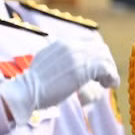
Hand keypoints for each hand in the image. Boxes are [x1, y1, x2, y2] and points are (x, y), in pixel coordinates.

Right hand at [1, 35, 120, 120]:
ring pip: (105, 58)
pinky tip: (108, 86)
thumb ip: (61, 62)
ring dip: (109, 71)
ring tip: (107, 84)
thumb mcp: (47, 65)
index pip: (89, 42)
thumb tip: (78, 71)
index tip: (99, 69)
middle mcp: (70, 46)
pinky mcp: (81, 69)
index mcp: (62, 43)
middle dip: (106, 62)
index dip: (98, 55)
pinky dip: (111, 77)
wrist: (24, 92)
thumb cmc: (33, 86)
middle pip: (100, 48)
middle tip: (105, 78)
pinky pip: (106, 69)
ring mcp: (76, 56)